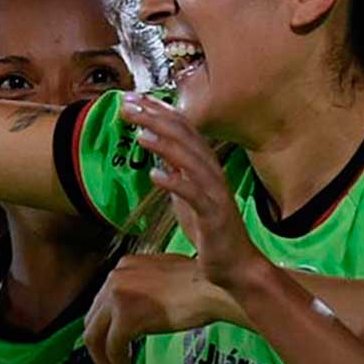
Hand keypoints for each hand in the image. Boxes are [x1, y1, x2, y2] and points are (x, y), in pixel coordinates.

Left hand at [84, 253, 238, 363]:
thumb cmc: (201, 283)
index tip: (110, 339)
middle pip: (92, 318)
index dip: (104, 324)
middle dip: (98, 343)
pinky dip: (117, 363)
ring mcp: (118, 295)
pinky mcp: (127, 317)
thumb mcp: (164, 274)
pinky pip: (112, 348)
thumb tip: (136, 305)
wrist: (215, 287)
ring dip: (103, 358)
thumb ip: (144, 286)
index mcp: (125, 265)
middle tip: (109, 358)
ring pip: (94, 336)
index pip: (101, 300)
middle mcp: (117, 276)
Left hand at [119, 93, 269, 290]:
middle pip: (184, 136)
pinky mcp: (214, 214)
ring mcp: (215, 192)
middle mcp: (212, 172)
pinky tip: (154, 175)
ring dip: (164, 145)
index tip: (132, 98)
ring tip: (140, 133)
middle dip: (155, 118)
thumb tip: (157, 151)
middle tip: (128, 105)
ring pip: (190, 160)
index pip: (182, 128)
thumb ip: (175, 172)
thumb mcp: (186, 195)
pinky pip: (193, 194)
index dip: (158, 110)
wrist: (235, 264)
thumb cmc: (210, 230)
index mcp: (205, 165)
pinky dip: (175, 182)